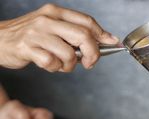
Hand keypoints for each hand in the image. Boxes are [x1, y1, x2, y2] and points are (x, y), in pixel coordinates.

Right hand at [0, 3, 118, 71]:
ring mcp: (36, 34)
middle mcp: (47, 20)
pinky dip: (54, 68)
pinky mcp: (27, 48)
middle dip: (93, 53)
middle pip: (83, 36)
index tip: (112, 43)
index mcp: (56, 12)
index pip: (87, 21)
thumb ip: (75, 31)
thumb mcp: (53, 26)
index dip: (102, 34)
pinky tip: (49, 64)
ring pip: (69, 53)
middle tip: (89, 63)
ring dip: (70, 65)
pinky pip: (52, 62)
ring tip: (62, 64)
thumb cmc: (31, 36)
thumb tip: (106, 39)